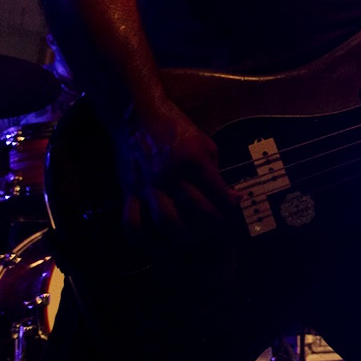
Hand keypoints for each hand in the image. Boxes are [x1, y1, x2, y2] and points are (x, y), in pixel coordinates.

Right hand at [119, 99, 239, 240]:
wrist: (136, 115)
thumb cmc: (175, 127)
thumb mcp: (203, 142)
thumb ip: (216, 170)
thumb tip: (232, 196)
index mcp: (194, 162)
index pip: (218, 193)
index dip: (229, 207)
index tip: (232, 212)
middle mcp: (171, 176)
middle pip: (196, 211)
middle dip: (211, 225)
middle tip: (216, 230)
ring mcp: (148, 186)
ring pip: (166, 221)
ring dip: (181, 236)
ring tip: (189, 240)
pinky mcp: (129, 191)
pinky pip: (132, 221)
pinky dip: (141, 238)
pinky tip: (152, 245)